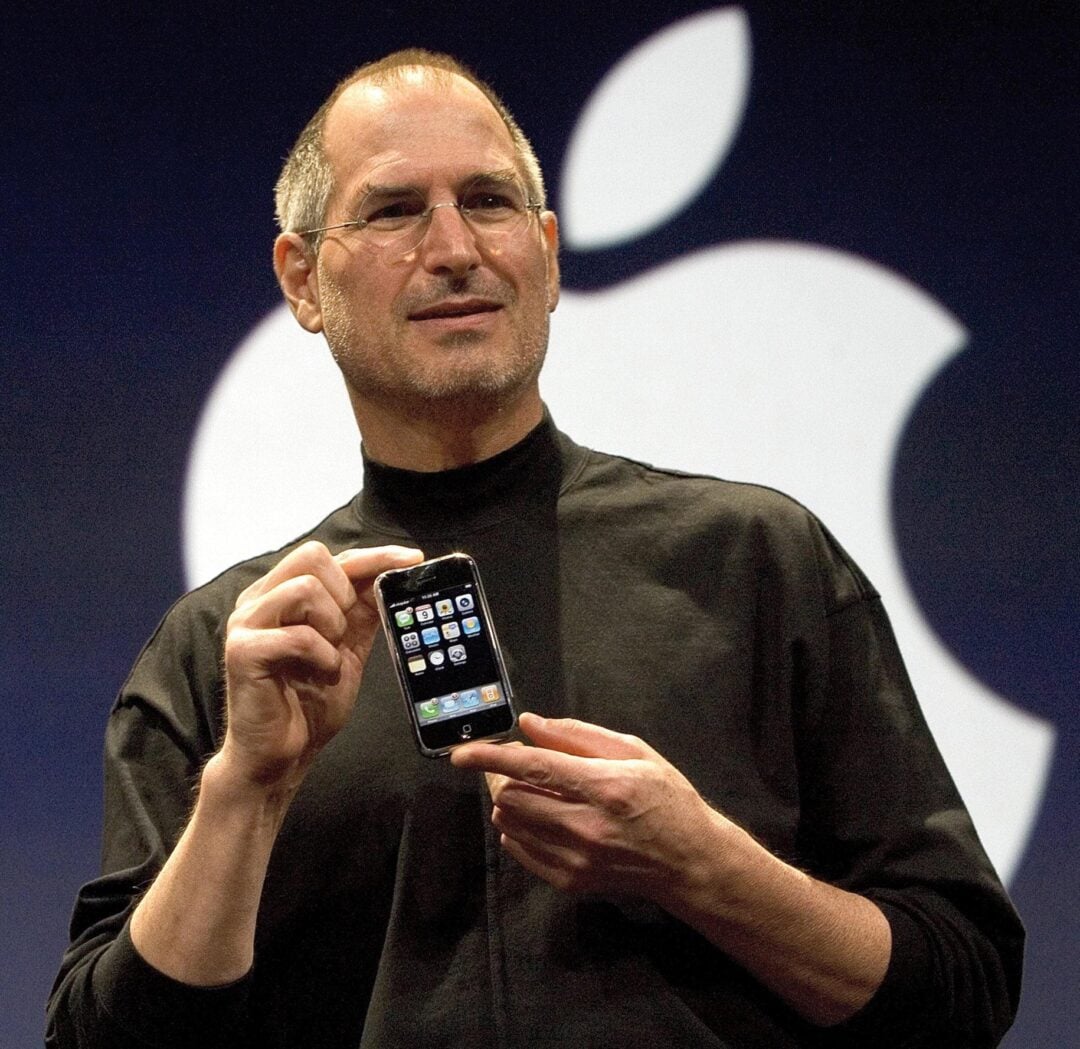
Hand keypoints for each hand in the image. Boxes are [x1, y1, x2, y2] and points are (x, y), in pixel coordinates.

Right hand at [220, 541, 421, 790]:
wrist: (281, 756)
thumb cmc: (308, 701)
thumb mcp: (347, 646)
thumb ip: (362, 610)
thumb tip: (393, 574)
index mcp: (281, 593)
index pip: (330, 556)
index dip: (374, 556)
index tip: (412, 560)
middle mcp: (259, 600)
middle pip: (312, 556)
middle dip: (344, 593)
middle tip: (345, 632)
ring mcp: (246, 623)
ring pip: (304, 588)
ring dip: (332, 625)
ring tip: (329, 655)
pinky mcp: (242, 652)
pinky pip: (299, 635)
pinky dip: (323, 656)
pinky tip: (322, 673)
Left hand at [451, 713, 722, 903]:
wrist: (689, 863)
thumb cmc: (666, 799)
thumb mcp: (634, 751)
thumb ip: (577, 736)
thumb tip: (529, 725)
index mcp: (604, 786)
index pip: (533, 767)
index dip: (491, 757)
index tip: (461, 753)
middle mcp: (586, 826)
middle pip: (512, 797)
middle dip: (503, 776)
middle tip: (518, 764)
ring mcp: (576, 858)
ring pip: (510, 822)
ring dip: (512, 800)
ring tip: (539, 791)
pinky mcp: (570, 880)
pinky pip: (519, 849)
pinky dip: (519, 827)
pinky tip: (544, 816)